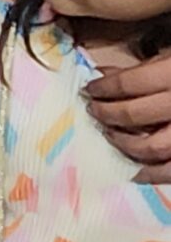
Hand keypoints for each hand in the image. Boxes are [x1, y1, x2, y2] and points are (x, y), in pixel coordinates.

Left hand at [84, 46, 170, 179]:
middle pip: (134, 114)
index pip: (128, 84)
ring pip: (151, 146)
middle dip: (107, 114)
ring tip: (110, 134)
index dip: (104, 88)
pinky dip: (152, 174)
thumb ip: (144, 67)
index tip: (89, 90)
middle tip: (93, 111)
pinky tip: (135, 172)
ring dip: (124, 143)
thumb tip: (103, 73)